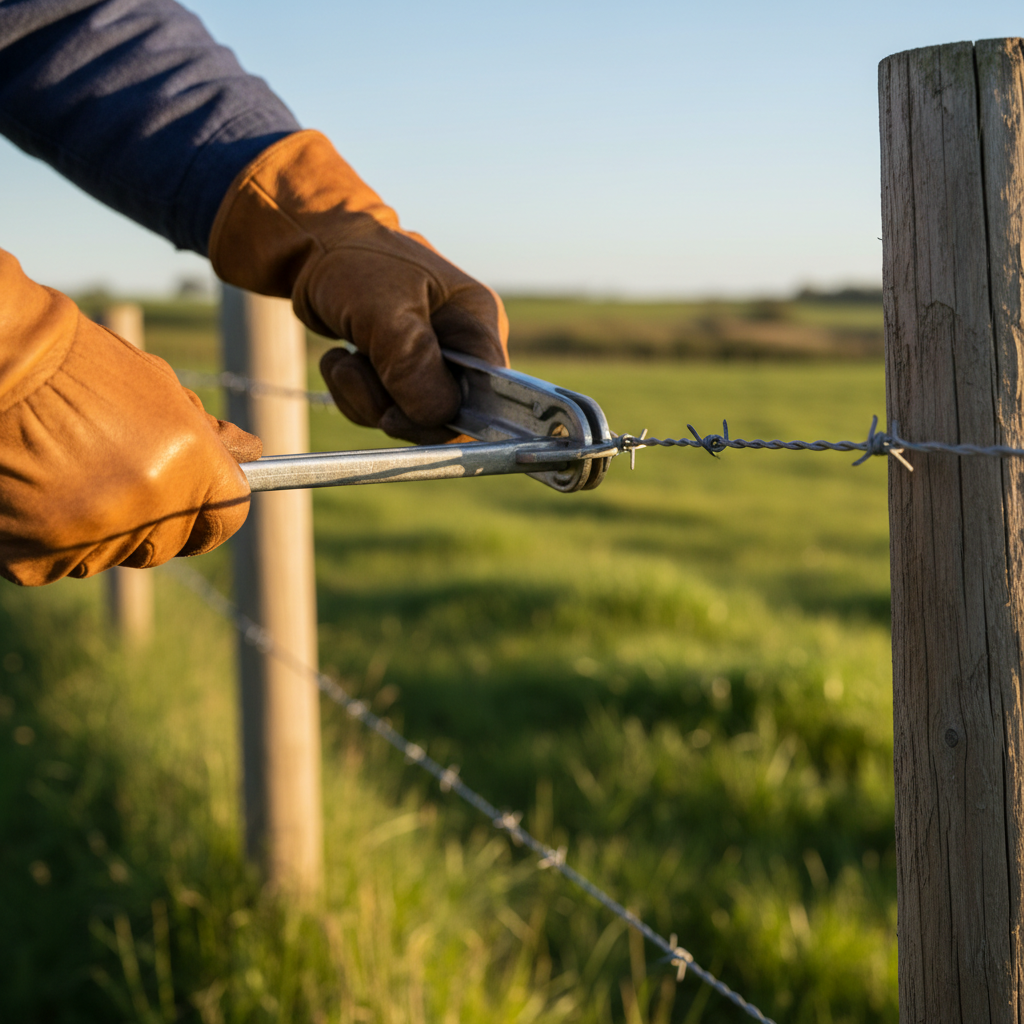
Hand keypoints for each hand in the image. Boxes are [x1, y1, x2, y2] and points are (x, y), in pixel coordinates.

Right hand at [0, 251, 260, 585]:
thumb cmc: (78, 364)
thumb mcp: (157, 388)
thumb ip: (205, 435)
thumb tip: (250, 453)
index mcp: (188, 466)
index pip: (226, 519)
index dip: (211, 513)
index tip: (197, 505)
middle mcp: (147, 508)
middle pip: (167, 545)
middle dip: (152, 520)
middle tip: (116, 477)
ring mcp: (91, 538)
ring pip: (110, 556)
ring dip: (98, 530)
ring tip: (64, 473)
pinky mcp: (36, 560)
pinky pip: (58, 564)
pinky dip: (47, 539)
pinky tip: (32, 491)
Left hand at [209, 130, 508, 442]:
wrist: (314, 247)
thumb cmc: (354, 263)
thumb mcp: (383, 309)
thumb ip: (412, 363)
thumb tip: (436, 416)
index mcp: (477, 322)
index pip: (486, 394)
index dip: (445, 416)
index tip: (396, 414)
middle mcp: (463, 347)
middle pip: (446, 413)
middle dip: (394, 405)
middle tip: (356, 370)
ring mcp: (434, 362)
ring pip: (410, 418)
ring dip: (365, 399)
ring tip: (344, 359)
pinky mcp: (404, 374)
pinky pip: (386, 412)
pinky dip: (356, 396)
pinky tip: (342, 361)